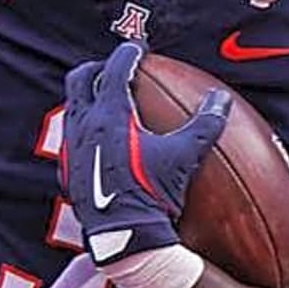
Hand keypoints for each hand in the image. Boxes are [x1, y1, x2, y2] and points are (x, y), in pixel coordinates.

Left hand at [60, 42, 228, 264]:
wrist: (124, 238)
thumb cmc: (153, 195)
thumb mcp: (183, 158)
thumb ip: (204, 125)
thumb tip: (221, 100)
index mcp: (110, 114)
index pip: (115, 68)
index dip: (129, 53)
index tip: (139, 49)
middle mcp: (84, 124)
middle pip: (81, 78)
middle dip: (98, 67)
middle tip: (117, 68)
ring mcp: (72, 147)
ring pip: (72, 107)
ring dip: (88, 97)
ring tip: (107, 100)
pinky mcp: (67, 169)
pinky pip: (71, 137)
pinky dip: (84, 128)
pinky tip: (101, 141)